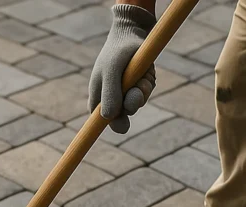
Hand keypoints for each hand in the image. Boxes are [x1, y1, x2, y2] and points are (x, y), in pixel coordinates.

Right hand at [88, 3, 156, 133]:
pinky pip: (146, 93)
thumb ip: (109, 95)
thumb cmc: (117, 52)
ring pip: (137, 104)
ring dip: (141, 90)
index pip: (99, 123)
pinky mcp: (139, 87)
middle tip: (134, 88)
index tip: (110, 134)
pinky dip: (147, 83)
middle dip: (132, 102)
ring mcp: (125, 94)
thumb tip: (108, 118)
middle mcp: (110, 100)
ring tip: (139, 73)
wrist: (132, 33)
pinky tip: (144, 71)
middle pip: (123, 117)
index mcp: (97, 100)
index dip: (104, 129)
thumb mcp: (111, 72)